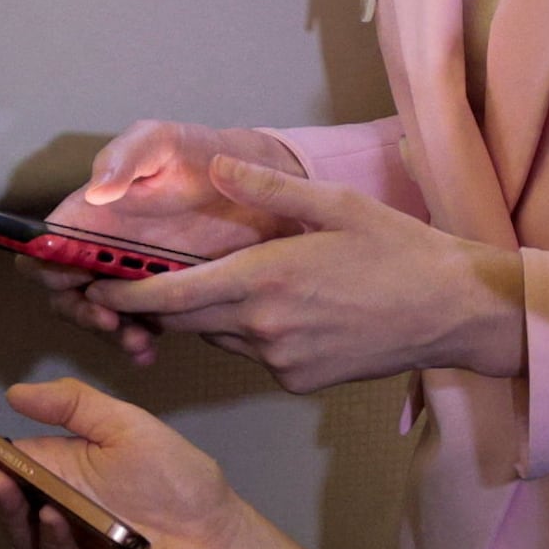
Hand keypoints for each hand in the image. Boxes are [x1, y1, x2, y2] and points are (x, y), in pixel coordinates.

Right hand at [0, 376, 258, 548]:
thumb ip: (74, 405)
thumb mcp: (125, 425)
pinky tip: (51, 514)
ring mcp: (57, 545)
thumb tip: (14, 394)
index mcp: (49, 469)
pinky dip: (48, 537)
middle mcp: (44, 507)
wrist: (221, 536)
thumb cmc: (178, 482)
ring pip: (11, 527)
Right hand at [42, 126, 289, 358]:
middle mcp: (103, 248)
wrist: (253, 181)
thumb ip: (125, 158)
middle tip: (111, 322)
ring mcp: (131, 275)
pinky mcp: (162, 295)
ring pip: (101, 315)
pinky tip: (152, 349)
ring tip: (138, 343)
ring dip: (111, 334)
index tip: (76, 282)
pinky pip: (138, 324)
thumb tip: (95, 191)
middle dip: (81, 313)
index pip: (47, 248)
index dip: (48, 269)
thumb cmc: (197, 153)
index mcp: (90, 214)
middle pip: (65, 291)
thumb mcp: (160, 142)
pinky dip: (137, 342)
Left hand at [92, 157, 523, 392]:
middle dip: (158, 302)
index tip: (92, 282)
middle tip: (135, 278)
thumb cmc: (401, 251)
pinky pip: (254, 355)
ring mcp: (282, 361)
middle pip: (184, 321)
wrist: (456, 312)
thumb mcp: (335, 205)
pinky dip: (249, 333)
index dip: (125, 292)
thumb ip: (266, 190)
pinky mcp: (299, 381)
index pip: (171, 295)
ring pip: (218, 338)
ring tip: (221, 281)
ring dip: (208, 314)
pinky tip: (281, 307)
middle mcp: (264, 328)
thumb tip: (214, 166)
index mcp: (265, 280)